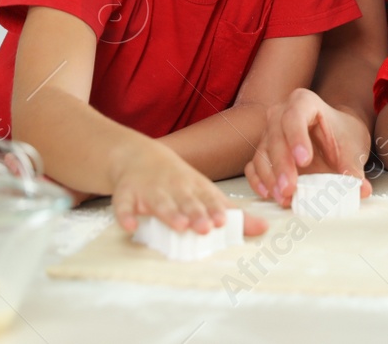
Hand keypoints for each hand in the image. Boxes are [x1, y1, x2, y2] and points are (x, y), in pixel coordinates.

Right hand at [109, 140, 267, 236]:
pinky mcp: (126, 194)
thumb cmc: (179, 182)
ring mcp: (149, 190)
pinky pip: (123, 204)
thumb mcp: (206, 194)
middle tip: (205, 227)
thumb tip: (264, 230)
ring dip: (169, 214)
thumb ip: (235, 215)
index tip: (223, 221)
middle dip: (196, 213)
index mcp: (194, 187)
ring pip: (160, 203)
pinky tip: (129, 226)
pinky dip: (125, 214)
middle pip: (186, 201)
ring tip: (178, 226)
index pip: (207, 199)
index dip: (214, 209)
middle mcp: (174, 187)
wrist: (137, 156)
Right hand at [245, 89, 374, 206]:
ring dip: (270, 176)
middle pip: (276, 136)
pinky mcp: (264, 152)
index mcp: (304, 102)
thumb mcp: (353, 148)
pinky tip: (269, 193)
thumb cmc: (343, 136)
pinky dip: (258, 180)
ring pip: (262, 152)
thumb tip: (362, 189)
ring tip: (283, 197)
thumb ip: (354, 167)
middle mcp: (281, 113)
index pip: (295, 116)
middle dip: (281, 164)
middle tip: (290, 188)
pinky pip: (253, 165)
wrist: (336, 136)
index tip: (304, 160)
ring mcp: (269, 132)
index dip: (297, 137)